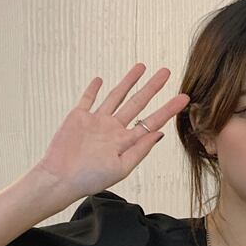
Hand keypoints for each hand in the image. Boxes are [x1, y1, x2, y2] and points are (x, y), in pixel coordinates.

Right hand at [31, 63, 190, 200]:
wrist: (61, 178)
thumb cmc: (90, 179)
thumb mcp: (121, 167)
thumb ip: (140, 150)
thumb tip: (160, 133)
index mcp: (125, 142)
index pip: (151, 122)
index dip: (168, 109)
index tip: (184, 98)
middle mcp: (113, 130)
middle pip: (137, 103)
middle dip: (152, 87)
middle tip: (166, 71)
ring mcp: (96, 122)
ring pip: (116, 96)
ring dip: (128, 81)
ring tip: (141, 67)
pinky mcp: (78, 117)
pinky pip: (88, 99)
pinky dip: (93, 89)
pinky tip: (100, 80)